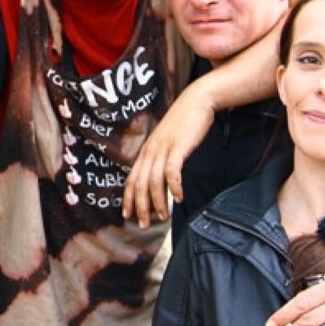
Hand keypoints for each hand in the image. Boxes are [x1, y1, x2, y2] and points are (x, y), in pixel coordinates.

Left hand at [122, 82, 216, 227]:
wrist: (197, 101)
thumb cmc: (184, 123)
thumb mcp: (167, 142)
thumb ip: (161, 158)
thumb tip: (161, 179)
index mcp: (146, 151)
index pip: (132, 179)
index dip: (128, 199)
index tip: (127, 215)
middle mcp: (150, 151)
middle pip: (140, 184)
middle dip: (140, 207)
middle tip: (143, 225)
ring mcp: (163, 149)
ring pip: (154, 182)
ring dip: (158, 202)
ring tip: (163, 217)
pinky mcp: (178, 147)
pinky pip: (172, 171)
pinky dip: (174, 187)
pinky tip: (179, 199)